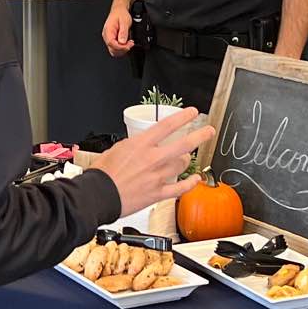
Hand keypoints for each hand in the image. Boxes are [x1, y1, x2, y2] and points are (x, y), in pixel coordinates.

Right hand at [93, 108, 212, 215]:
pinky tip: (196, 180)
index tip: (192, 113)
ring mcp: (157, 176)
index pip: (167, 125)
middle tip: (208, 131)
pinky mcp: (158, 193)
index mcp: (141, 145)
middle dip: (200, 136)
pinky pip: (180, 188)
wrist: (99, 195)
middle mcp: (153, 159)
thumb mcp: (116, 149)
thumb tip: (141, 146)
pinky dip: (191, 184)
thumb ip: (133, 146)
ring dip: (187, 160)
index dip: (183, 117)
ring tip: (188, 158)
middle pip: (184, 144)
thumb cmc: (103, 174)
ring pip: (182, 165)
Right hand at [102, 4, 132, 56]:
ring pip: (114, 51)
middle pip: (112, 49)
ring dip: (122, 50)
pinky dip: (122, 48)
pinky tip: (126, 43)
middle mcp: (106, 36)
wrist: (119, 11)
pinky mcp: (112, 40)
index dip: (121, 47)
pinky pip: (115, 48)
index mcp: (108, 30)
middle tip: (131, 43)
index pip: (111, 44)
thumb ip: (123, 32)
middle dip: (123, 49)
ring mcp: (108, 38)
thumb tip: (122, 42)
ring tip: (129, 43)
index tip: (129, 45)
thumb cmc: (121, 14)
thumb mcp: (125, 21)